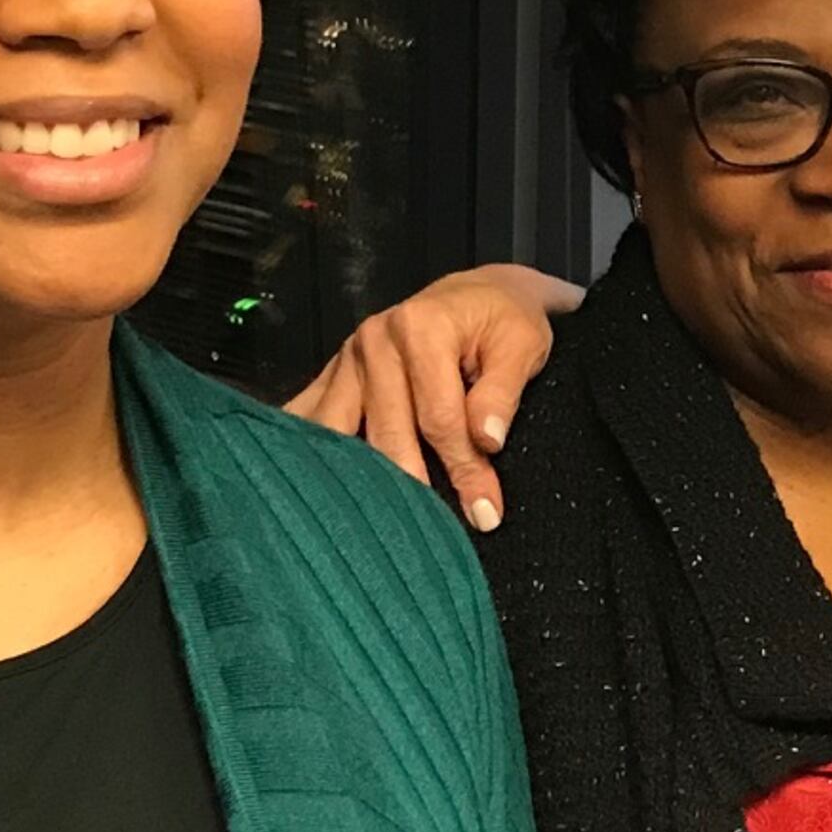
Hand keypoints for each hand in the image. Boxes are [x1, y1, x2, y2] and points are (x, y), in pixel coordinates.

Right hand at [287, 262, 584, 528]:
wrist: (477, 294)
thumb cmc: (504, 322)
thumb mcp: (523, 345)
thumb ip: (504, 391)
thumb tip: (487, 440)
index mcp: (420, 328)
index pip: (439, 419)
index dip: (464, 470)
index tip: (484, 513)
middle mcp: (374, 341)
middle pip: (386, 434)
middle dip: (414, 489)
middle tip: (433, 537)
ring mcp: (346, 360)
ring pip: (339, 434)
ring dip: (353, 479)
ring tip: (370, 528)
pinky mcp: (332, 376)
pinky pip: (309, 418)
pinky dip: (308, 453)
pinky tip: (309, 490)